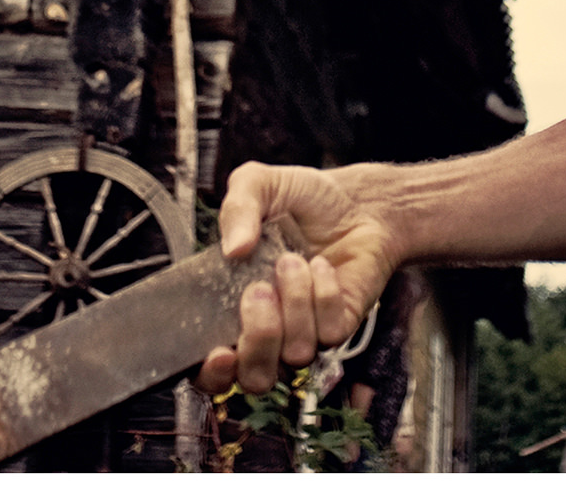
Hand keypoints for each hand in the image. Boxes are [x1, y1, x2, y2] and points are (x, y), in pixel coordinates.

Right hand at [195, 162, 399, 396]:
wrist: (356, 201)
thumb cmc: (302, 200)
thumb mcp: (259, 186)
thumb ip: (236, 208)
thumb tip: (232, 249)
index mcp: (231, 308)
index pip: (211, 368)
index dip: (210, 373)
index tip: (218, 351)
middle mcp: (267, 330)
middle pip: (253, 378)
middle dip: (257, 339)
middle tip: (259, 292)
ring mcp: (305, 333)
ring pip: (295, 354)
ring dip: (294, 303)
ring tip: (293, 260)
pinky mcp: (339, 326)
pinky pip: (329, 333)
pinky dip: (324, 295)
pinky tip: (320, 266)